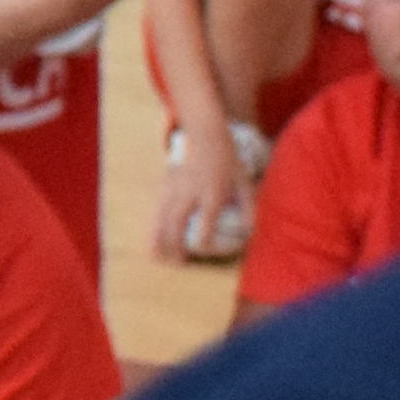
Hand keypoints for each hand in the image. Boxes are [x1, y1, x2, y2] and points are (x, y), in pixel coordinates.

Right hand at [145, 121, 250, 265]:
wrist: (205, 135)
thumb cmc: (228, 161)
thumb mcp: (245, 182)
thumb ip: (248, 209)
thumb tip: (249, 234)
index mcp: (212, 193)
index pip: (206, 225)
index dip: (204, 243)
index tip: (204, 251)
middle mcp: (190, 193)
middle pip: (177, 225)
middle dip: (175, 248)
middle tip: (180, 264)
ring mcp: (174, 189)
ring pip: (162, 220)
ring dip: (160, 242)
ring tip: (162, 259)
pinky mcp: (164, 186)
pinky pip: (155, 212)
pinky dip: (152, 229)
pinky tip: (151, 242)